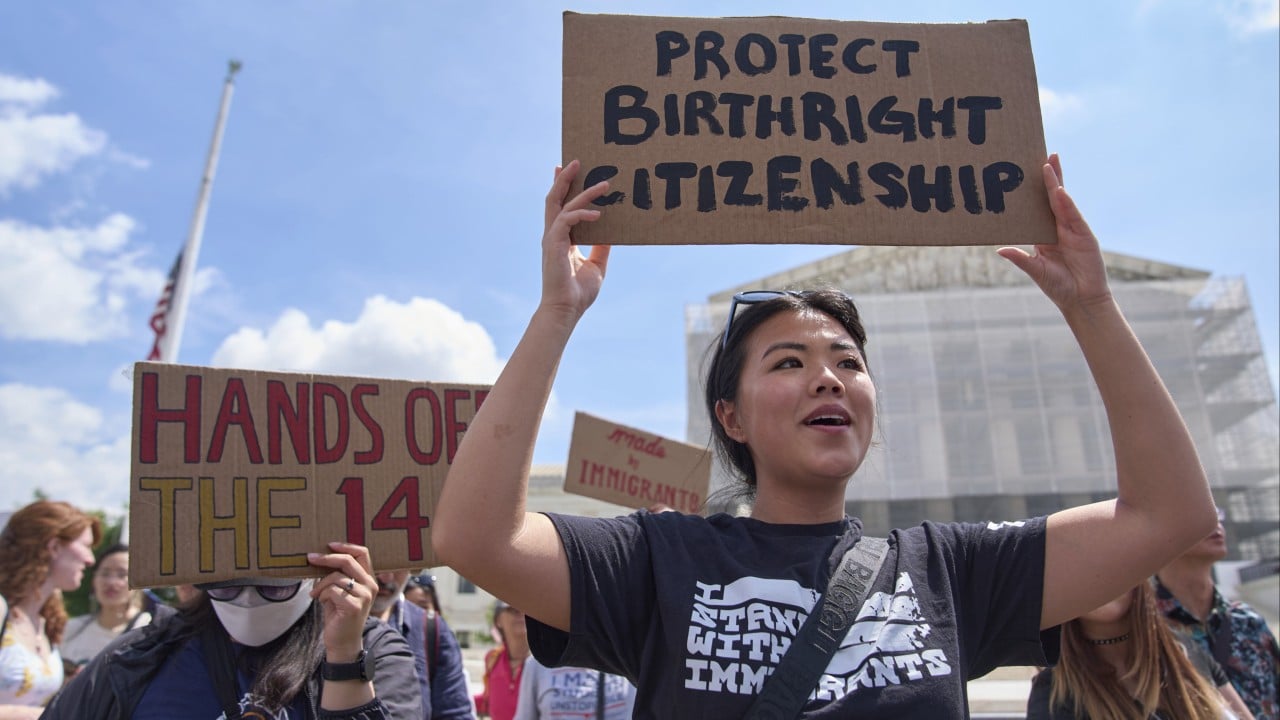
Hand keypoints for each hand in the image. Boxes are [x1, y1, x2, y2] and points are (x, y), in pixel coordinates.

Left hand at [308, 541, 376, 659]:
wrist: (342, 642)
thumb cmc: (338, 615)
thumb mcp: (338, 591)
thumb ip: (337, 575)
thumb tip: (320, 557)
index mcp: (368, 579)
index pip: (363, 553)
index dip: (346, 546)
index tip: (329, 545)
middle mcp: (370, 585)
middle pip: (348, 560)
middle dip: (326, 558)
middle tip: (310, 558)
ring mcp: (364, 596)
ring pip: (336, 577)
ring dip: (320, 584)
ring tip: (316, 594)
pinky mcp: (354, 606)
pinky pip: (332, 590)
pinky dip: (322, 595)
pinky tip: (321, 602)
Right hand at [540, 159, 611, 321]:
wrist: (567, 310)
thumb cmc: (578, 292)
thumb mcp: (597, 264)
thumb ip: (602, 246)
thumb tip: (613, 231)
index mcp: (560, 238)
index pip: (559, 207)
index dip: (562, 187)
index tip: (567, 169)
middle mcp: (553, 235)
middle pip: (554, 198)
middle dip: (564, 178)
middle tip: (577, 161)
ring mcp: (552, 238)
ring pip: (561, 204)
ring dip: (580, 190)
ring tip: (602, 182)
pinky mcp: (554, 244)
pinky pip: (567, 220)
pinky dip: (582, 213)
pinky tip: (598, 214)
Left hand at [998, 155, 1111, 311]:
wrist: (1080, 300)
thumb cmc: (1058, 286)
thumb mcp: (1035, 270)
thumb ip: (1020, 258)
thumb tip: (1000, 249)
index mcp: (1045, 233)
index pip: (1040, 205)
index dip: (1037, 189)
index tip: (1029, 170)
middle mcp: (1059, 227)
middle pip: (1053, 196)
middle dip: (1050, 176)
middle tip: (1044, 154)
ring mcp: (1073, 230)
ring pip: (1063, 201)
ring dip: (1056, 183)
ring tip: (1049, 163)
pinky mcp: (1084, 236)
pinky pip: (1073, 216)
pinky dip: (1067, 204)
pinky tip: (1060, 191)